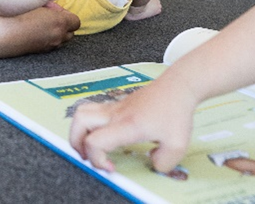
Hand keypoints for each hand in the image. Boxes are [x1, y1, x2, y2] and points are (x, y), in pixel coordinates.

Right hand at [0, 2, 79, 57]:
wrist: (6, 34)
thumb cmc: (20, 16)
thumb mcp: (39, 6)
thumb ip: (52, 8)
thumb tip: (57, 10)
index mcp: (60, 22)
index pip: (76, 21)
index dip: (69, 16)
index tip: (59, 12)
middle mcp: (58, 36)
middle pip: (72, 32)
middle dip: (66, 26)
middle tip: (54, 18)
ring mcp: (51, 45)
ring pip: (62, 40)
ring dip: (58, 33)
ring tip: (45, 26)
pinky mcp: (42, 51)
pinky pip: (53, 45)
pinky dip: (50, 39)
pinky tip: (38, 33)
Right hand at [68, 77, 196, 173]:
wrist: (178, 87)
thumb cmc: (175, 110)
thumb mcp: (177, 146)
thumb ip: (163, 163)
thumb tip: (152, 164)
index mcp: (126, 125)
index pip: (94, 142)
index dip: (97, 160)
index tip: (110, 167)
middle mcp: (115, 115)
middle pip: (78, 122)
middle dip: (76, 143)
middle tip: (87, 156)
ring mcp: (114, 108)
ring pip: (81, 113)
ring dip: (79, 131)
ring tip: (89, 146)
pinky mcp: (117, 105)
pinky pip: (93, 112)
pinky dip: (91, 125)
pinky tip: (106, 136)